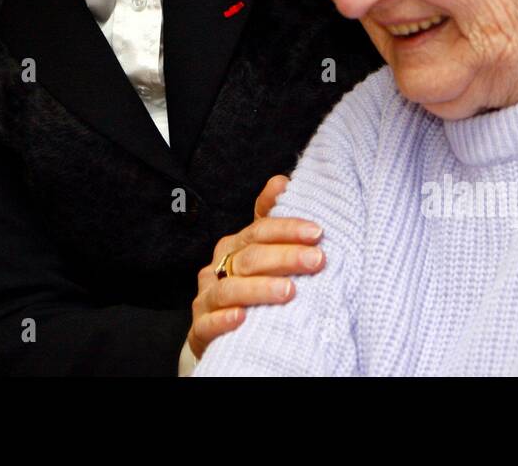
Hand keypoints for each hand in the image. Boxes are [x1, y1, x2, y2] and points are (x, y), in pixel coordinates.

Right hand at [186, 175, 324, 359]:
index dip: (287, 229)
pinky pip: (207, 324)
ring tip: (289, 292)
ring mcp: (207, 299)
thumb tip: (281, 181)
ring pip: (229, 290)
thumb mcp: (261, 254)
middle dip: (284, 258)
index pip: (259, 231)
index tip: (317, 232)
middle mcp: (217, 269)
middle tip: (316, 260)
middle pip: (249, 258)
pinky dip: (222, 320)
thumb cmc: (249, 287)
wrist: (224, 335)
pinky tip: (242, 317)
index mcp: (234, 247)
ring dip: (259, 289)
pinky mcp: (200, 330)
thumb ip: (270, 220)